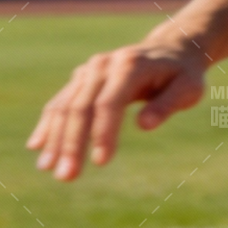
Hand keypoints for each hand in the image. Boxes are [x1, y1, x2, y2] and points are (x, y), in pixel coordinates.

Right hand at [27, 44, 206, 180]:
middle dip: (72, 144)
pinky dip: (48, 125)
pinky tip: (38, 147)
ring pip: (64, 106)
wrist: (170, 50)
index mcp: (129, 66)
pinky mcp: (80, 79)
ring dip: (55, 139)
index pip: (109, 103)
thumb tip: (144, 125)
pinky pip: (60, 103)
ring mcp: (88, 71)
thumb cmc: (183, 75)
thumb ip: (168, 105)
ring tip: (48, 169)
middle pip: (80, 107)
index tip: (101, 162)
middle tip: (67, 177)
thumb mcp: (189, 88)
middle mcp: (102, 65)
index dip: (103, 133)